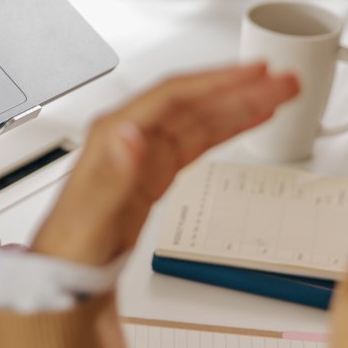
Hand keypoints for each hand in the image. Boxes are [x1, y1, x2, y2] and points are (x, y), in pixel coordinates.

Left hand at [31, 64, 298, 266]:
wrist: (63, 274)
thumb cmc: (72, 246)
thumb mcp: (93, 217)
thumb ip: (113, 176)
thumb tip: (130, 135)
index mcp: (116, 136)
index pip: (175, 97)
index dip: (217, 82)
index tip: (255, 73)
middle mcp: (131, 136)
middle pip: (195, 102)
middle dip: (241, 89)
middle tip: (285, 81)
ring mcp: (145, 153)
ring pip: (201, 118)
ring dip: (240, 104)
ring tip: (280, 94)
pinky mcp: (155, 172)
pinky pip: (198, 140)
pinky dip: (227, 128)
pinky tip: (248, 121)